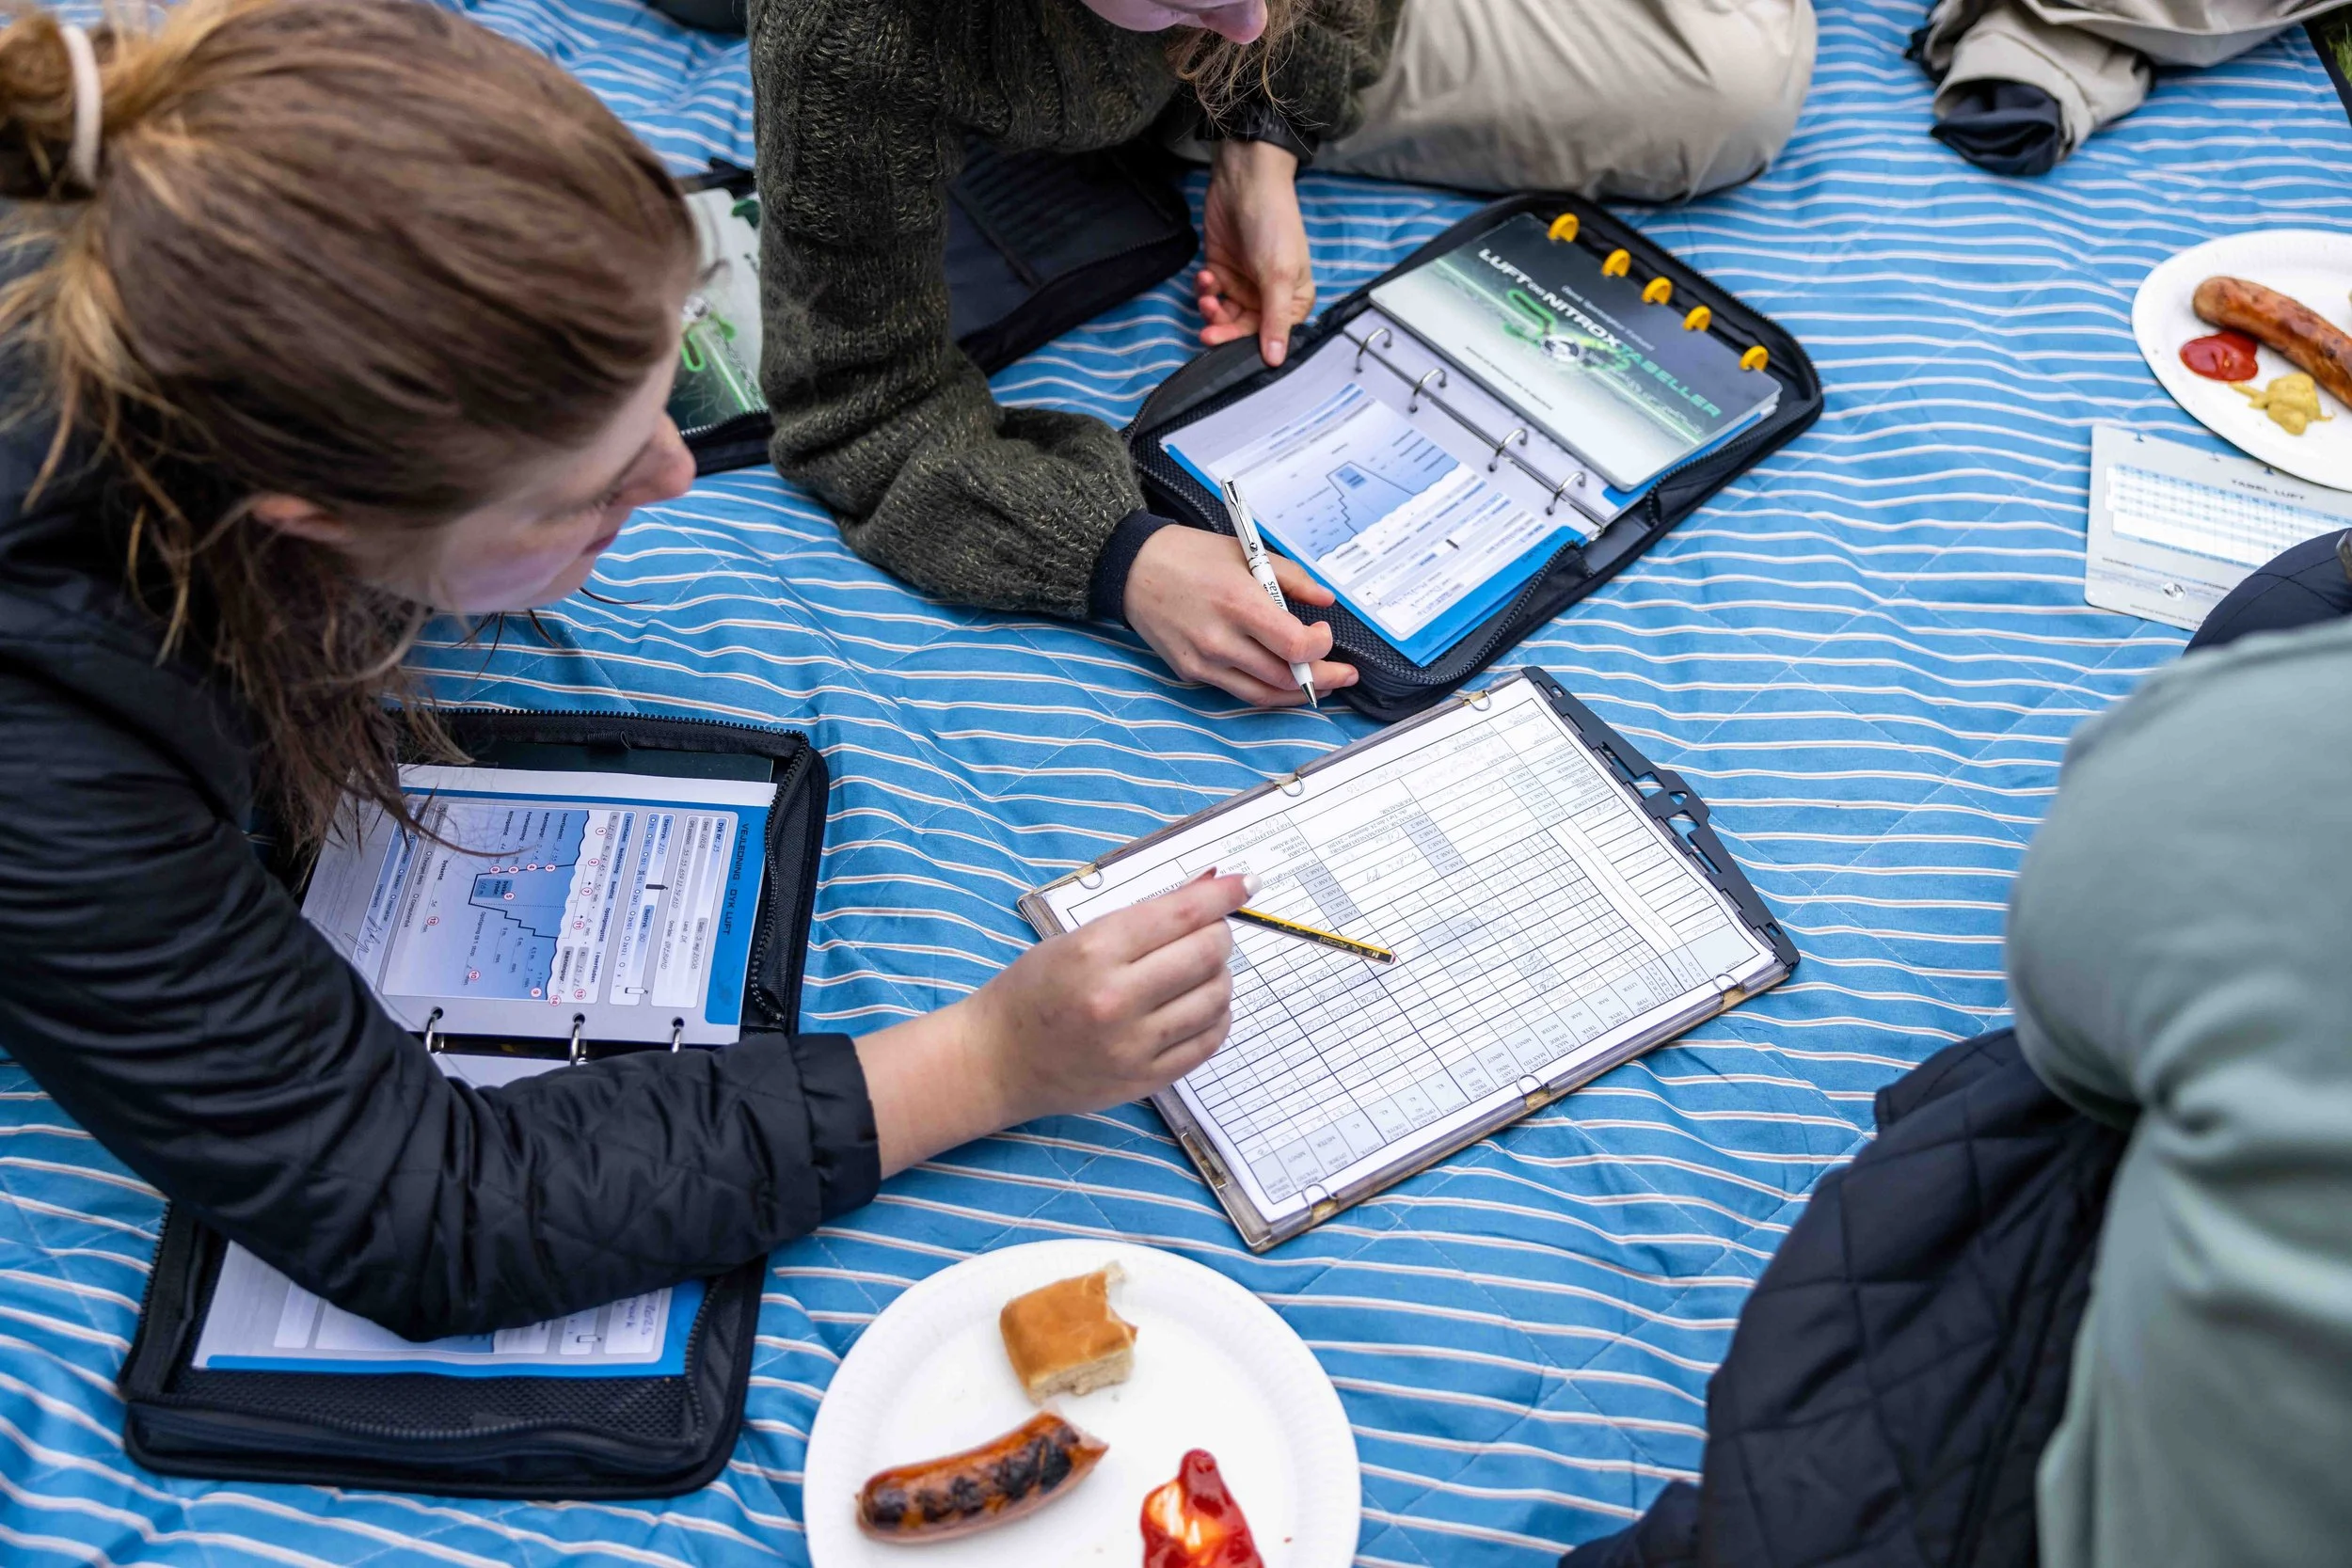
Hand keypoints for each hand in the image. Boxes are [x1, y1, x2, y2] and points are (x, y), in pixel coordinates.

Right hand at [856, 874, 1253, 1172]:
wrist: (996, 1060)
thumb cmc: (1032, 991)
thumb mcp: (1077, 938)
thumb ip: (1143, 918)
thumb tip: (1206, 889)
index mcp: (1095, 952)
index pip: (1181, 915)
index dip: (1222, 894)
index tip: (1246, 883)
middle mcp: (1117, 998)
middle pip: (1207, 954)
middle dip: (1218, 935)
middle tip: (1209, 932)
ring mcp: (1133, 1045)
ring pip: (1216, 998)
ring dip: (1219, 976)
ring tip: (1199, 971)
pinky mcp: (1145, 1079)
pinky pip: (1208, 1041)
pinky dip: (1215, 1016)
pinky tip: (1199, 1006)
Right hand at [1123, 525, 1357, 706]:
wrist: (1133, 568)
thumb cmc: (1189, 555)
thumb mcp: (1246, 553)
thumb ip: (1291, 579)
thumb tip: (1325, 600)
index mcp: (1238, 603)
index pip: (1295, 646)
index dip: (1321, 647)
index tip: (1326, 635)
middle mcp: (1220, 639)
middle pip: (1285, 677)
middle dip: (1323, 678)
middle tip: (1343, 674)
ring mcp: (1204, 661)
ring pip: (1264, 694)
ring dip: (1299, 694)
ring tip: (1321, 687)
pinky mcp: (1191, 672)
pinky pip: (1238, 691)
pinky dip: (1265, 690)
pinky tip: (1282, 682)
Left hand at [1195, 138, 1312, 366]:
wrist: (1246, 182)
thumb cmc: (1273, 225)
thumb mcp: (1279, 276)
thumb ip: (1274, 321)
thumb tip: (1276, 361)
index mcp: (1293, 300)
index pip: (1271, 336)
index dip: (1250, 346)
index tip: (1230, 351)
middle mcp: (1268, 295)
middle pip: (1242, 329)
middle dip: (1223, 330)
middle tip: (1207, 333)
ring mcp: (1243, 282)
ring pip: (1223, 314)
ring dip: (1212, 309)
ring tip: (1208, 293)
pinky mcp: (1221, 269)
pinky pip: (1209, 293)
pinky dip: (1205, 289)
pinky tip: (1206, 275)